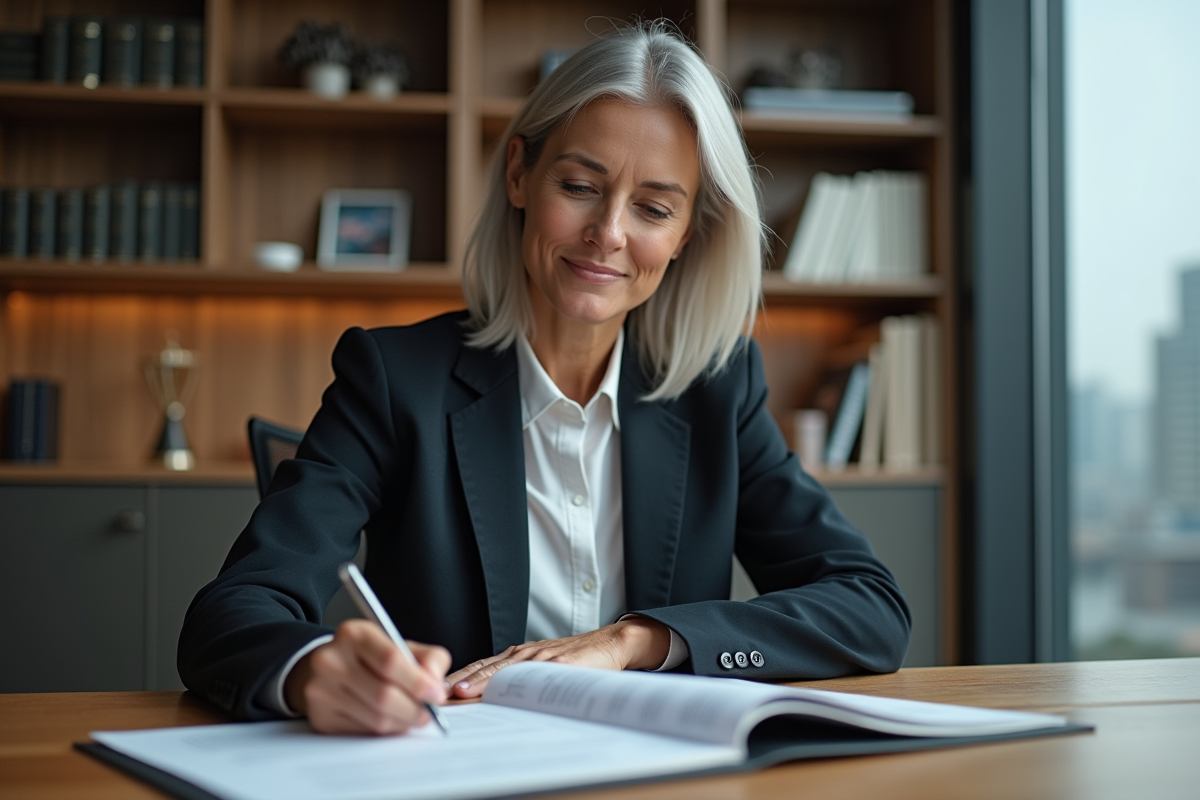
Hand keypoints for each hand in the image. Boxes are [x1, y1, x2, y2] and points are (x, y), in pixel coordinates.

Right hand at [285, 619, 450, 734]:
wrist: (324, 667)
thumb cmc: (368, 657)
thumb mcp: (398, 645)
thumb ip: (428, 658)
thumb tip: (436, 684)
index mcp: (354, 634)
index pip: (390, 660)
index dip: (418, 682)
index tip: (436, 694)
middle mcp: (332, 660)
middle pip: (384, 695)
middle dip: (415, 709)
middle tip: (429, 713)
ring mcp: (321, 690)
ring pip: (376, 719)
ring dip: (402, 722)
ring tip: (412, 716)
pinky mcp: (320, 717)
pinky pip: (363, 732)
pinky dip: (385, 731)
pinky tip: (391, 720)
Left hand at [446, 616, 670, 698]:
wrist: (611, 644)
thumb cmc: (578, 660)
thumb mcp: (543, 669)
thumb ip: (520, 681)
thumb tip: (492, 701)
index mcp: (518, 657)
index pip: (479, 668)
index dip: (456, 679)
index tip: (432, 690)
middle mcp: (524, 655)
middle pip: (483, 668)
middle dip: (457, 682)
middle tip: (434, 694)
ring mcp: (540, 659)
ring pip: (502, 671)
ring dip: (478, 682)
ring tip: (457, 694)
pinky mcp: (559, 665)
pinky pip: (531, 676)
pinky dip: (513, 683)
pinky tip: (501, 690)